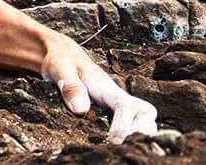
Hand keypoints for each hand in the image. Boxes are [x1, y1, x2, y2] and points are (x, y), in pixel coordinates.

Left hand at [42, 37, 157, 143]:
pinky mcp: (112, 112)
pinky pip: (131, 125)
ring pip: (143, 120)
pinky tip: (116, 148)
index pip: (126, 106)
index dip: (124, 125)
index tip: (114, 141)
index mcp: (107, 88)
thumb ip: (70, 87)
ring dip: (139, 135)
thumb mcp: (60, 69)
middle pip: (145, 114)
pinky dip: (131, 136)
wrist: (62, 56)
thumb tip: (81, 110)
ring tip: (123, 150)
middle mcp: (117, 97)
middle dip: (142, 132)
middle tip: (125, 148)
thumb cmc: (61, 61)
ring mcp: (116, 105)